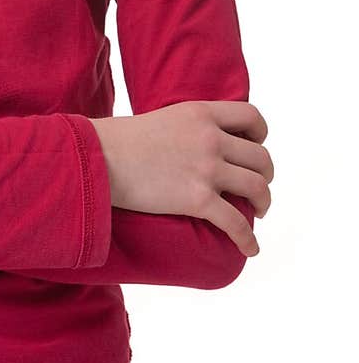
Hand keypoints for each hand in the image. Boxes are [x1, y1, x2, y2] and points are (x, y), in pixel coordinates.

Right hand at [88, 101, 273, 257]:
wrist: (96, 158)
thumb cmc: (118, 141)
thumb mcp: (162, 119)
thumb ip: (188, 128)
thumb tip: (195, 146)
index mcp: (201, 113)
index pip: (251, 116)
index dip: (260, 135)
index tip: (256, 147)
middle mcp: (210, 138)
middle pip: (260, 157)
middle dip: (265, 175)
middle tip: (257, 189)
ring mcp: (205, 168)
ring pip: (257, 187)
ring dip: (263, 203)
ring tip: (259, 212)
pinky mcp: (197, 199)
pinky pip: (236, 223)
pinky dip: (248, 239)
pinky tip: (250, 249)